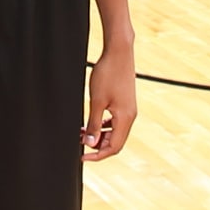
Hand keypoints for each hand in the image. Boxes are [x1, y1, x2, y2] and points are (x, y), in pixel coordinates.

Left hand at [82, 45, 136, 161]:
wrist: (118, 53)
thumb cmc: (107, 74)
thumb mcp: (96, 101)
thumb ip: (93, 124)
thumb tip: (90, 143)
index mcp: (125, 118)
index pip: (114, 147)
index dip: (97, 155)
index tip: (82, 156)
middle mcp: (130, 116)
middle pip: (115, 142)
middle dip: (97, 146)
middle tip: (79, 141)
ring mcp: (129, 110)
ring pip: (115, 132)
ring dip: (99, 135)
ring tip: (82, 132)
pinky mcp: (125, 103)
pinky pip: (115, 122)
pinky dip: (103, 126)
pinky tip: (92, 122)